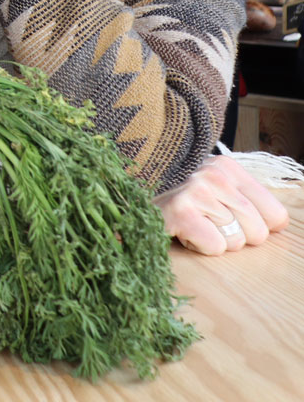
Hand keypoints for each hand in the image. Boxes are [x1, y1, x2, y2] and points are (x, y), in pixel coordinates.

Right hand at [155, 155, 289, 255]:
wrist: (134, 208)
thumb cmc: (183, 205)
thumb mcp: (218, 192)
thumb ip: (249, 202)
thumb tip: (281, 223)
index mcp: (228, 167)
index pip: (276, 215)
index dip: (259, 228)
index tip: (234, 222)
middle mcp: (214, 174)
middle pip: (258, 231)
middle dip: (236, 238)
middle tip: (209, 225)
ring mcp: (197, 191)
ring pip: (236, 241)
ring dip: (216, 242)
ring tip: (195, 227)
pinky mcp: (181, 211)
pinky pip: (216, 246)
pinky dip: (201, 247)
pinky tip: (186, 233)